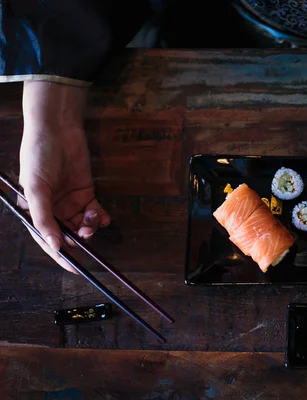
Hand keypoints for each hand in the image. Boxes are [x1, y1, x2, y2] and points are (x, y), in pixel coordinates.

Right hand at [19, 81, 109, 272]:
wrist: (57, 130)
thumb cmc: (38, 156)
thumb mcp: (36, 188)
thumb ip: (44, 218)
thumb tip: (54, 245)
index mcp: (34, 210)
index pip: (47, 239)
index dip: (59, 255)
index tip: (73, 269)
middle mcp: (52, 209)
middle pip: (67, 234)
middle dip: (78, 239)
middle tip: (86, 236)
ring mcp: (69, 201)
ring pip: (82, 225)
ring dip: (90, 227)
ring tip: (92, 220)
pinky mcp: (85, 192)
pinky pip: (94, 212)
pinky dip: (100, 218)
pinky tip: (104, 218)